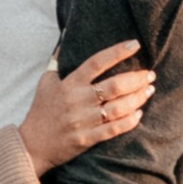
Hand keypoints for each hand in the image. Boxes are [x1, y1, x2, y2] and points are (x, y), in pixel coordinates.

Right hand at [20, 36, 155, 173]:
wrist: (32, 145)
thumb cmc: (41, 110)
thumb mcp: (46, 82)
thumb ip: (57, 60)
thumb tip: (66, 37)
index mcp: (69, 84)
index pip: (97, 62)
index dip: (118, 52)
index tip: (135, 44)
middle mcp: (77, 101)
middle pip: (114, 85)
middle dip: (137, 79)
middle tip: (150, 74)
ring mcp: (83, 121)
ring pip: (118, 108)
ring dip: (138, 98)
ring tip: (149, 91)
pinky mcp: (87, 139)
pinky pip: (113, 129)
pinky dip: (129, 122)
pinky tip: (139, 114)